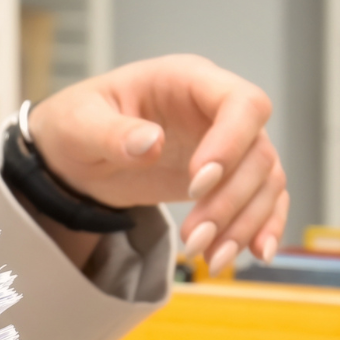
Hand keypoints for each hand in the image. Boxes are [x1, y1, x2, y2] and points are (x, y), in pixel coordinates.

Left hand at [26, 55, 288, 274]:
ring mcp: (226, 145)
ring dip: (243, 225)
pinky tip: (253, 255)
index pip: (241, 103)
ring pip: (265, 182)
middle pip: (258, 152)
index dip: (231, 144)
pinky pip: (263, 200)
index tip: (198, 184)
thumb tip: (151, 143)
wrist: (73, 156)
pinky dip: (262, 228)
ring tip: (209, 259)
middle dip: (229, 202)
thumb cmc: (77, 124)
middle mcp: (215, 110)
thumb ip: (113, 133)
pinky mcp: (226, 179)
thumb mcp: (79, 124)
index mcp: (187, 80)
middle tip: (192, 239)